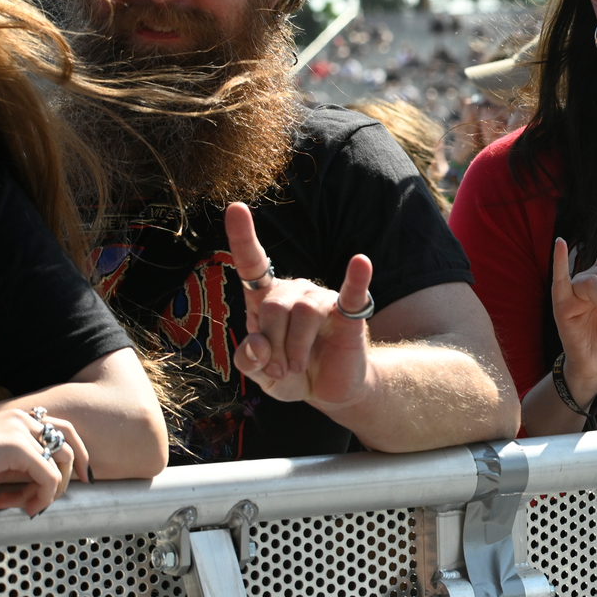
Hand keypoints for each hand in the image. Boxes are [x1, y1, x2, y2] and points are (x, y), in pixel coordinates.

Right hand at [0, 409, 85, 516]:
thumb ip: (24, 466)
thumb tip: (50, 483)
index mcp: (20, 420)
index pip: (65, 431)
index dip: (80, 455)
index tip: (83, 478)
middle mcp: (24, 420)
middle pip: (68, 447)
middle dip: (66, 478)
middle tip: (44, 502)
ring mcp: (20, 431)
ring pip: (61, 463)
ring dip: (47, 491)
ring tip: (21, 506)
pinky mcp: (16, 447)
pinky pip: (49, 476)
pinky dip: (41, 496)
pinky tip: (13, 505)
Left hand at [226, 202, 375, 410]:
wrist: (331, 389)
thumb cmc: (293, 373)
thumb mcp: (262, 375)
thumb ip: (249, 363)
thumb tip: (256, 344)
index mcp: (267, 300)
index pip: (253, 263)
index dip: (243, 237)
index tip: (235, 208)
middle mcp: (295, 292)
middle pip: (275, 306)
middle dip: (272, 344)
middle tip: (278, 370)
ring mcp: (323, 300)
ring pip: (303, 313)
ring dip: (296, 349)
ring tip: (298, 368)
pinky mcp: (351, 313)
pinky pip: (353, 292)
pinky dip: (357, 278)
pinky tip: (360, 263)